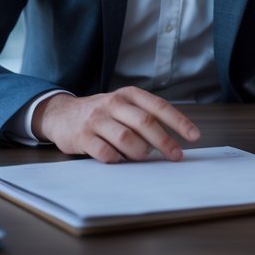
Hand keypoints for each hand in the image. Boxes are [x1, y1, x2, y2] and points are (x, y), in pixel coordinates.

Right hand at [33, 86, 200, 163]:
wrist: (61, 115)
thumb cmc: (101, 114)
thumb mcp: (122, 106)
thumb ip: (143, 118)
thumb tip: (172, 142)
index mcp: (128, 95)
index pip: (158, 106)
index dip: (178, 121)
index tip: (194, 136)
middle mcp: (113, 103)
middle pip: (145, 123)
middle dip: (165, 142)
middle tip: (176, 156)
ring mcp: (96, 119)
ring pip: (127, 139)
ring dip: (139, 153)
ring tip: (141, 157)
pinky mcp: (83, 136)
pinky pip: (106, 153)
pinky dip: (117, 160)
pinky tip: (118, 159)